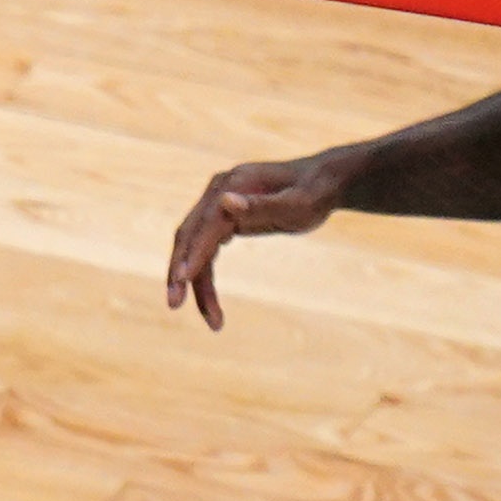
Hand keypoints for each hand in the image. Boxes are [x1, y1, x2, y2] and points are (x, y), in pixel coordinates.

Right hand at [164, 147, 353, 328]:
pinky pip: (206, 250)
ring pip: (194, 248)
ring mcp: (217, 206)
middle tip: (174, 305)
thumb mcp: (297, 203)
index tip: (180, 281)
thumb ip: (263, 205)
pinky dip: (204, 275)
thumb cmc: (316, 192)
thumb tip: (224, 201)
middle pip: (188, 237)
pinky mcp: (222, 220)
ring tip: (211, 319)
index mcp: (232, 185)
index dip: (192, 252)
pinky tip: (211, 301)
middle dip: (181, 272)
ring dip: (193, 282)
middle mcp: (217, 193)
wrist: (326, 181)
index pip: (204, 224)